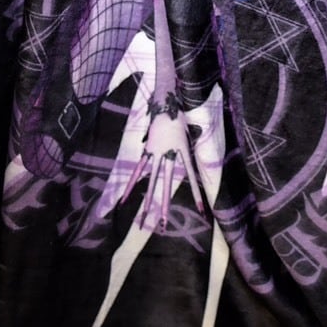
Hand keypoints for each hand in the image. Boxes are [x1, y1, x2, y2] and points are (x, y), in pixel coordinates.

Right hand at [122, 93, 204, 232]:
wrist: (165, 102)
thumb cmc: (179, 115)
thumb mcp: (190, 132)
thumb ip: (190, 147)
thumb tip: (196, 159)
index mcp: (182, 151)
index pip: (191, 178)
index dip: (196, 194)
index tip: (202, 211)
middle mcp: (168, 155)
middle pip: (167, 184)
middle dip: (166, 205)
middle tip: (165, 225)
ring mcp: (155, 154)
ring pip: (152, 180)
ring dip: (148, 200)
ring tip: (143, 219)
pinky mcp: (146, 151)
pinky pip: (138, 169)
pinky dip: (131, 183)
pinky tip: (124, 199)